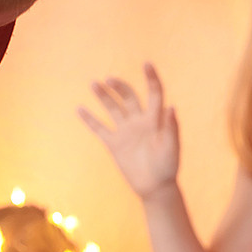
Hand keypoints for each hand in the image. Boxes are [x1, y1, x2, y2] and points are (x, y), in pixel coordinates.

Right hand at [79, 64, 179, 200]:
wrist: (155, 187)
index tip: (146, 64)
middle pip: (129, 97)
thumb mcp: (171, 147)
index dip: (151, 78)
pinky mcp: (114, 144)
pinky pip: (100, 129)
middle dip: (119, 87)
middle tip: (109, 79)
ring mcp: (125, 132)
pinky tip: (79, 109)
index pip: (153, 93)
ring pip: (113, 109)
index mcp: (155, 119)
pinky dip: (90, 120)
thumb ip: (171, 127)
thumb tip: (172, 106)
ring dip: (104, 96)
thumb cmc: (167, 167)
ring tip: (93, 84)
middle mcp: (139, 122)